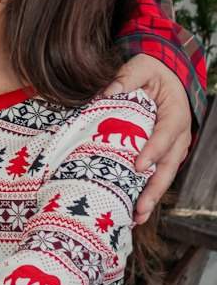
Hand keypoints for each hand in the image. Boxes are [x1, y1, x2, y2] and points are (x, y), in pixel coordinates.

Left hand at [107, 56, 190, 223]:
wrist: (169, 79)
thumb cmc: (153, 73)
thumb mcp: (142, 66)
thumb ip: (127, 77)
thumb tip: (107, 92)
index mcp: (175, 115)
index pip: (164, 136)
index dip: (153, 152)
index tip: (138, 166)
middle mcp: (177, 137)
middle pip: (168, 167)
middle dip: (154, 189)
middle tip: (140, 208)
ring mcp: (172, 149)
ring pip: (164, 177)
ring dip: (151, 198)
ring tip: (137, 218)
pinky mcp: (162, 156)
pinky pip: (156, 176)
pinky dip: (147, 193)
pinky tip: (134, 211)